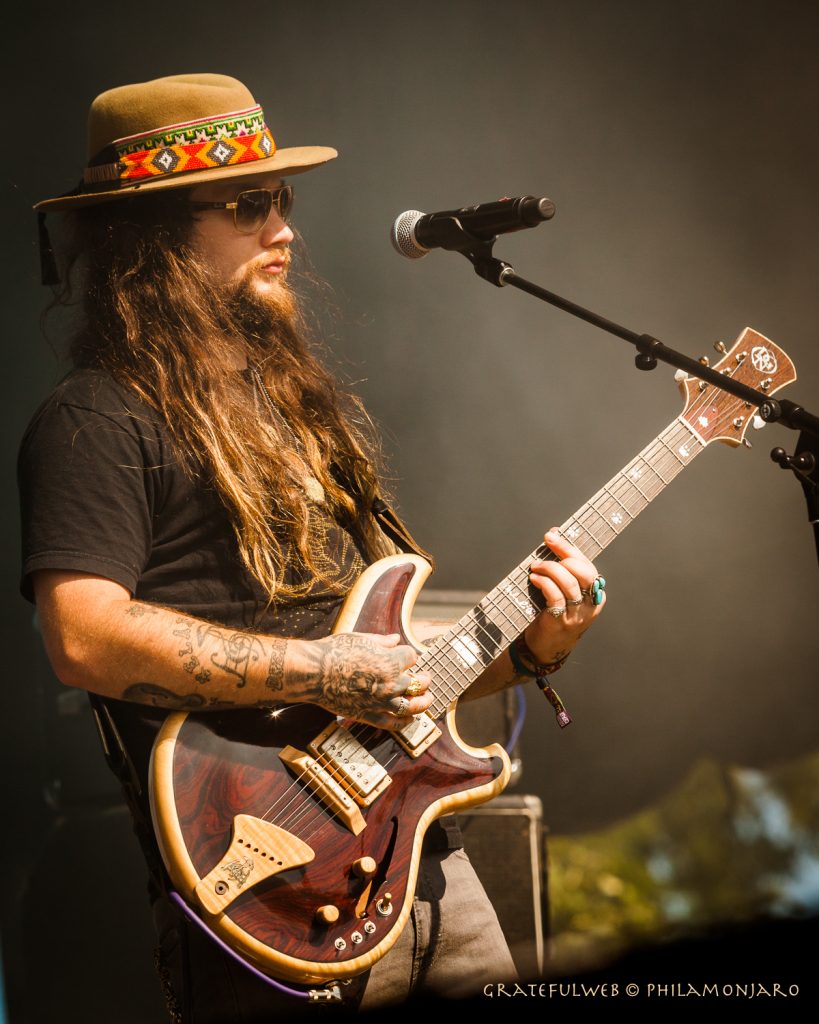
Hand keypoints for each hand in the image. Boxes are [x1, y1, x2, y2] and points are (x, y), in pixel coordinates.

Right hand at [291, 632, 432, 728]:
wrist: (314, 673)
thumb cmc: (335, 652)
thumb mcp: (360, 639)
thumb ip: (382, 641)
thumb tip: (395, 639)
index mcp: (390, 662)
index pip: (411, 657)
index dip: (409, 656)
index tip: (406, 655)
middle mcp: (390, 683)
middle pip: (418, 683)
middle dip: (424, 679)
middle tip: (425, 678)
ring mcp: (381, 702)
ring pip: (412, 706)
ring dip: (423, 703)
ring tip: (428, 699)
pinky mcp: (369, 715)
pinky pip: (392, 723)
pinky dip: (404, 722)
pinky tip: (410, 719)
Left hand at [524, 528, 605, 665]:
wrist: (544, 649)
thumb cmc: (553, 615)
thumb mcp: (564, 593)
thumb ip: (562, 568)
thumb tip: (554, 534)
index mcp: (596, 595)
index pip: (587, 565)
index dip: (569, 548)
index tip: (551, 536)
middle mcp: (591, 605)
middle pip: (583, 572)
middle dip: (562, 554)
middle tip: (544, 549)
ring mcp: (577, 615)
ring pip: (569, 583)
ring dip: (549, 569)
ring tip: (535, 567)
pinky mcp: (561, 622)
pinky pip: (555, 597)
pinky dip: (544, 583)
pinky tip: (534, 579)